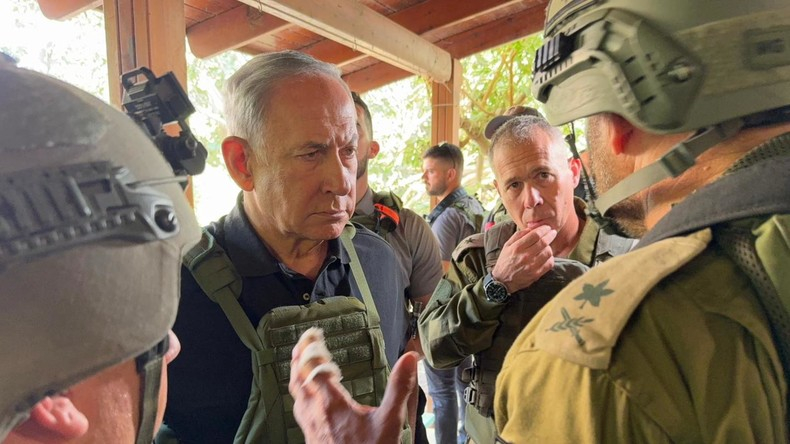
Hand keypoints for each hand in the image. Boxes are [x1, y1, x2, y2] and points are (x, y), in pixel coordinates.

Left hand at [289, 328, 418, 443]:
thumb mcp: (390, 422)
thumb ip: (399, 388)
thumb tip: (409, 359)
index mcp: (331, 404)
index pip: (314, 367)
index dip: (312, 347)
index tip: (315, 333)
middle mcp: (315, 414)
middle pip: (297, 378)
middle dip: (298, 357)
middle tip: (303, 341)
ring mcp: (310, 428)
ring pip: (295, 395)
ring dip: (296, 375)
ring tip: (300, 363)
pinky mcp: (311, 439)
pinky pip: (299, 410)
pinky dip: (301, 394)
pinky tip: (310, 398)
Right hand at [491, 225, 556, 293]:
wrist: (502, 280)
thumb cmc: (505, 261)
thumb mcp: (507, 245)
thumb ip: (518, 235)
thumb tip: (531, 229)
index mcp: (517, 247)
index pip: (535, 235)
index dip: (543, 229)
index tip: (547, 227)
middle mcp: (525, 256)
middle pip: (543, 242)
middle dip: (550, 235)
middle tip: (552, 232)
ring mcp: (532, 266)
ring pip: (548, 252)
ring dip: (549, 247)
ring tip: (547, 245)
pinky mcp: (536, 274)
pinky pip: (549, 264)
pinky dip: (550, 258)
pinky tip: (547, 256)